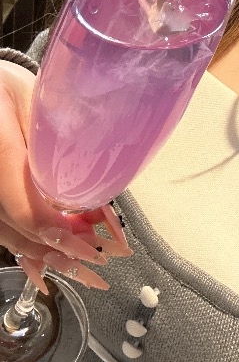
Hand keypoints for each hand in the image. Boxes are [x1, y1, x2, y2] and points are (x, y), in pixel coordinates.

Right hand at [0, 60, 130, 290]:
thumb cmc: (8, 90)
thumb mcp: (38, 104)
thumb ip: (62, 144)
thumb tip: (97, 190)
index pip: (26, 211)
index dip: (62, 235)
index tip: (96, 246)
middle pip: (21, 231)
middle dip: (65, 252)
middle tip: (105, 260)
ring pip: (12, 238)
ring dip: (52, 255)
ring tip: (90, 266)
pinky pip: (4, 232)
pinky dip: (29, 252)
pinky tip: (47, 272)